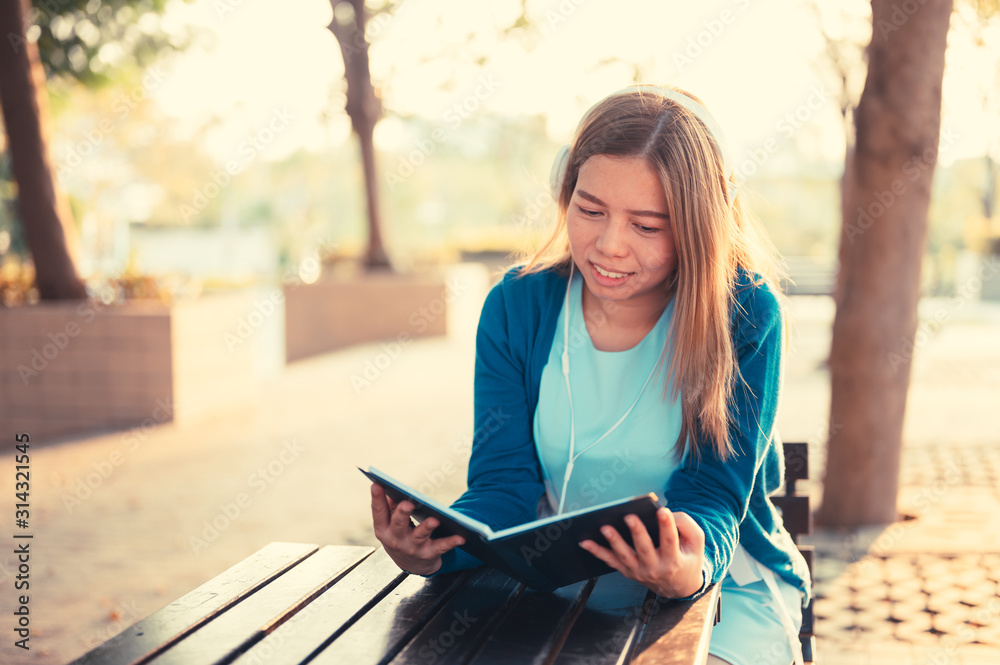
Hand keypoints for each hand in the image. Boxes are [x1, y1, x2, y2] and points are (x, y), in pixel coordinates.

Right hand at [370, 483, 464, 574]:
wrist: (411, 564)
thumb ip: (390, 506)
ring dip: (427, 527)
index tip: (376, 484)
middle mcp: (396, 540)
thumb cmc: (400, 535)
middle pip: (399, 525)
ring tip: (434, 520)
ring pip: (420, 536)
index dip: (376, 499)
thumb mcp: (390, 524)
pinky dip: (451, 542)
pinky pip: (441, 547)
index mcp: (384, 529)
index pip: (378, 512)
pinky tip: (461, 537)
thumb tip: (390, 487)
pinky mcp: (429, 554)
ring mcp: (413, 548)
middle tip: (406, 503)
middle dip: (402, 514)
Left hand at [578, 508, 704, 597]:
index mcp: (674, 560)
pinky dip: (597, 552)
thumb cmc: (686, 557)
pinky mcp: (627, 571)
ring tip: (605, 527)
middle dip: (637, 533)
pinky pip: (610, 561)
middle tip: (629, 517)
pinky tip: (585, 542)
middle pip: (644, 549)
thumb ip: (686, 525)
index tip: (663, 511)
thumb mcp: (696, 542)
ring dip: (614, 542)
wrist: (679, 586)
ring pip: (624, 556)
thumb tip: (666, 513)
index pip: (670, 541)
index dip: (667, 526)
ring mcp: (639, 571)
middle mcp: (655, 568)